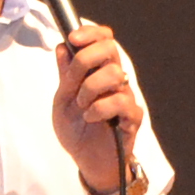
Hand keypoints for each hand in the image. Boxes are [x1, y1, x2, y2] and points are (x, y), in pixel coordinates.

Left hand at [56, 24, 144, 194]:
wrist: (88, 161)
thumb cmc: (77, 131)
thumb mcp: (62, 100)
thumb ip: (65, 75)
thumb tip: (62, 47)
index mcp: (98, 71)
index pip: (103, 39)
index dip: (91, 33)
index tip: (73, 38)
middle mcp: (115, 79)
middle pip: (110, 49)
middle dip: (86, 59)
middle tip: (74, 82)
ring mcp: (125, 96)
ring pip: (115, 73)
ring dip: (90, 89)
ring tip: (82, 106)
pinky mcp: (133, 116)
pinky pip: (121, 101)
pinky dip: (100, 108)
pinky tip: (92, 118)